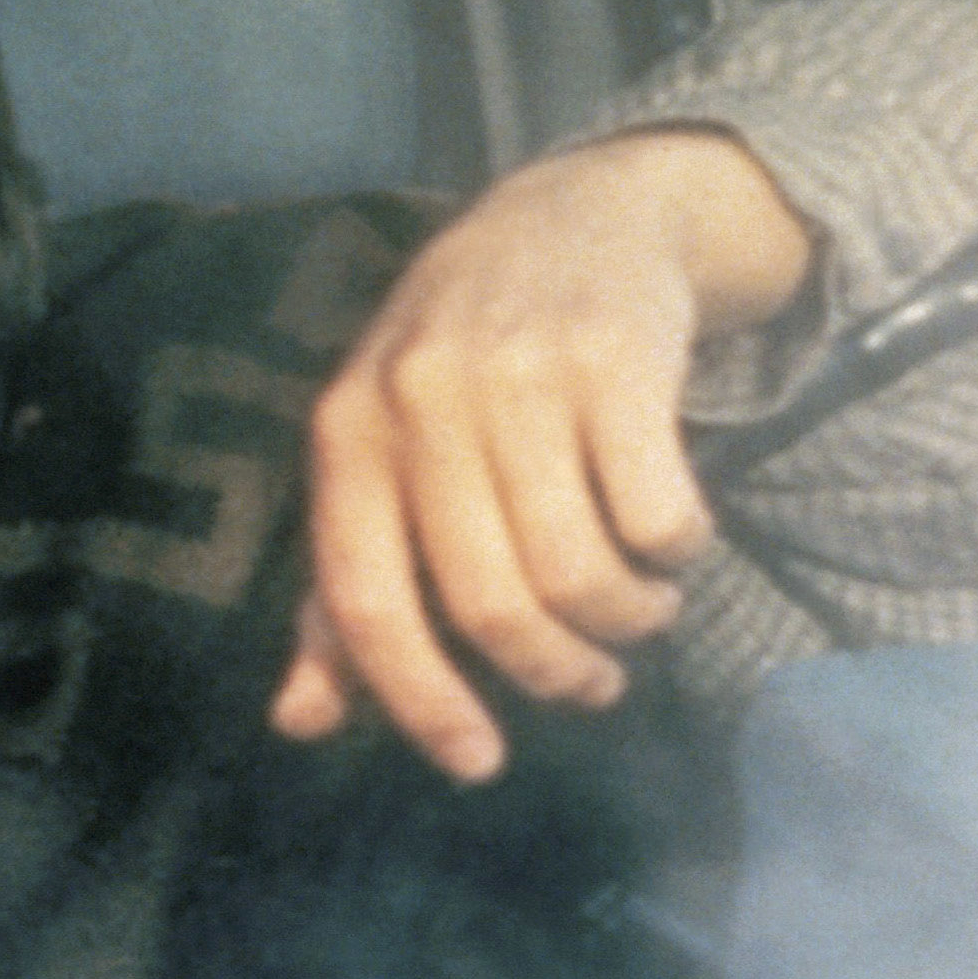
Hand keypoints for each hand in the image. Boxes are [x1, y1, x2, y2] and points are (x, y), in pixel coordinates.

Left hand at [270, 128, 812, 781]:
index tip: (475, 763)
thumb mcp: (374, 454)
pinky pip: (658, 514)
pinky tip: (671, 541)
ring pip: (576, 570)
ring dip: (624, 620)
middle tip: (588, 683)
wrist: (565, 214)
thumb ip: (338, 592)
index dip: (415, 696)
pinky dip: (676, 553)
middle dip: (550, 672)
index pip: (361, 597)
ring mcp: (519, 375)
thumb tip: (301, 722)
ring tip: (636, 611)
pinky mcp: (619, 359)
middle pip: (486, 600)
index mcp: (344, 434)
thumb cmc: (454, 366)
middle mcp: (420, 402)